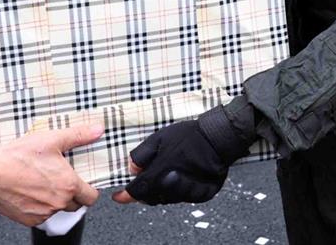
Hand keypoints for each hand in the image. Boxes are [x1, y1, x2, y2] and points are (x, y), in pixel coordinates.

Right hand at [0, 124, 102, 226]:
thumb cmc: (18, 156)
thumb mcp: (51, 139)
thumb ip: (78, 135)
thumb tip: (97, 131)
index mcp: (68, 184)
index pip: (92, 197)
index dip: (90, 190)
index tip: (84, 183)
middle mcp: (58, 202)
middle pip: (76, 205)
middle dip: (72, 194)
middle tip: (60, 179)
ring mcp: (44, 213)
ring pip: (57, 209)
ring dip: (54, 200)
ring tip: (41, 182)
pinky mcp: (30, 220)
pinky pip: (42, 216)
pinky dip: (39, 206)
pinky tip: (30, 191)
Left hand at [113, 107, 249, 205]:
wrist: (217, 138)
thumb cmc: (189, 136)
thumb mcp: (158, 137)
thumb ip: (141, 155)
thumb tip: (131, 168)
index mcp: (160, 172)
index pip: (138, 191)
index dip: (126, 195)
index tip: (118, 196)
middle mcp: (173, 186)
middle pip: (151, 198)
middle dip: (143, 191)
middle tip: (142, 180)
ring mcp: (188, 192)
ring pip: (165, 199)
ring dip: (158, 191)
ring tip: (161, 174)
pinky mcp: (201, 195)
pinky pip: (182, 198)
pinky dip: (175, 191)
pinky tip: (176, 178)